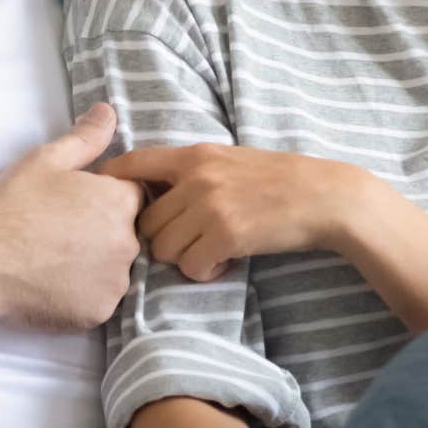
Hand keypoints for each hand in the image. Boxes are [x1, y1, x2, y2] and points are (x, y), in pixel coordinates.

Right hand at [0, 104, 143, 329]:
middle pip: (125, 234)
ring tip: (52, 260)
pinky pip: (96, 300)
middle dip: (100, 232)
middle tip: (58, 233)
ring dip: (93, 265)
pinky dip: (80, 294)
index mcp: (121, 201)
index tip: (74, 204)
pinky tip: (50, 284)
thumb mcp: (46, 160)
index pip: (132, 196)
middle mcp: (129, 243)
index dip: (104, 197)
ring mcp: (115, 282)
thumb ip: (86, 137)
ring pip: (112, 269)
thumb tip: (108, 111)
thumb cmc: (11, 205)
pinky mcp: (97, 313)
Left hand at [102, 143, 374, 281]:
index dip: (109, 185)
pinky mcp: (226, 234)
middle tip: (189, 243)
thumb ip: (191, 172)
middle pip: (144, 222)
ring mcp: (210, 206)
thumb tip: (151, 189)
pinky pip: (190, 266)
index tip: (103, 205)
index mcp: (194, 155)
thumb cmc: (278, 180)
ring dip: (182, 258)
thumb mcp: (229, 160)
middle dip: (160, 240)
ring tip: (209, 253)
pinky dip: (204, 271)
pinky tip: (224, 263)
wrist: (323, 196)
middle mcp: (196, 177)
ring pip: (162, 248)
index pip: (131, 164)